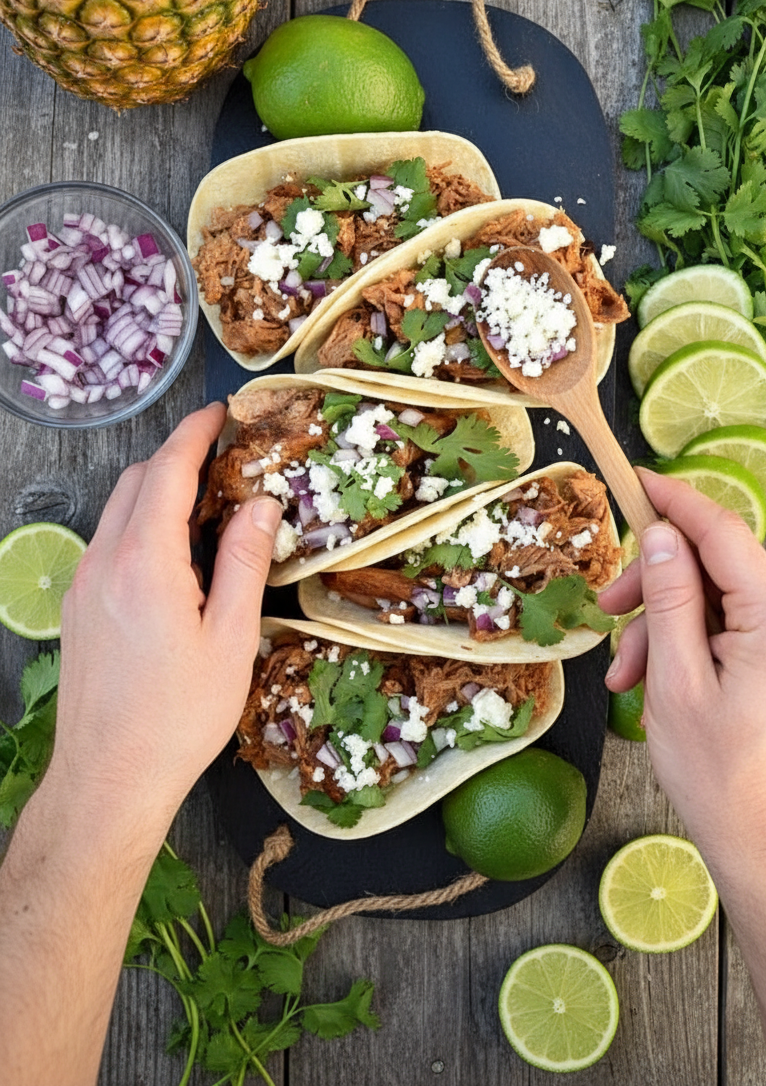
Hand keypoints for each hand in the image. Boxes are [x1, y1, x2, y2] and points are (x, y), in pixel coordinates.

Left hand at [52, 403, 281, 831]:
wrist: (108, 779)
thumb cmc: (178, 717)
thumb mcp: (230, 639)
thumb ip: (244, 562)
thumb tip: (261, 505)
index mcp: (144, 562)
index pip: (166, 471)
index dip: (194, 434)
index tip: (220, 413)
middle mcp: (103, 562)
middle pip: (136, 482)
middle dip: (176, 458)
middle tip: (225, 461)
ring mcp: (82, 585)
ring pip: (117, 511)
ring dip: (156, 492)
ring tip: (206, 508)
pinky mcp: (77, 609)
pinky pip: (107, 543)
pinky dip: (140, 526)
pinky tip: (174, 558)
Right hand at [600, 469, 765, 886]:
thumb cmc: (723, 781)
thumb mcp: (675, 683)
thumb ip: (669, 599)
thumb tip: (658, 534)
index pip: (722, 532)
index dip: (674, 500)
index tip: (634, 480)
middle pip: (716, 568)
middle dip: (657, 585)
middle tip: (608, 612)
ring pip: (720, 602)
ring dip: (668, 626)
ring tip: (628, 675)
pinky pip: (737, 631)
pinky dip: (694, 646)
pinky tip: (659, 683)